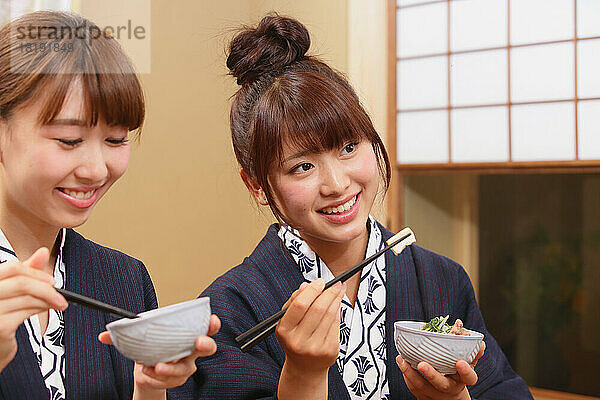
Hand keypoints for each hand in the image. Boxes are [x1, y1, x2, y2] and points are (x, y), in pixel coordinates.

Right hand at [0, 248, 66, 371]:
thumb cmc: (1, 316)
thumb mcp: (12, 290)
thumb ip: (25, 273)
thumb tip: (42, 251)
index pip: (12, 268)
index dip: (35, 272)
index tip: (51, 280)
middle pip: (21, 282)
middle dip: (46, 288)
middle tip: (59, 295)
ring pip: (27, 297)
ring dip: (47, 300)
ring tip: (56, 303)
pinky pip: (26, 313)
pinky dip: (41, 309)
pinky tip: (45, 310)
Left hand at [99, 314, 219, 398]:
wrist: (144, 368)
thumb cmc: (150, 346)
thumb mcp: (141, 335)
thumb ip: (125, 333)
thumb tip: (104, 335)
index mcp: (187, 333)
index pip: (205, 326)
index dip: (211, 324)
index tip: (211, 320)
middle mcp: (190, 350)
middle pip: (207, 348)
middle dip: (205, 344)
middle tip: (197, 342)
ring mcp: (185, 366)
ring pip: (184, 368)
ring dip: (171, 367)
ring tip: (155, 365)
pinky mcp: (175, 380)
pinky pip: (170, 381)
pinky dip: (157, 377)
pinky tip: (147, 372)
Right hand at [276, 279, 345, 399]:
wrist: (305, 368)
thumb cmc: (296, 338)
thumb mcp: (288, 321)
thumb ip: (295, 301)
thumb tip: (307, 285)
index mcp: (284, 331)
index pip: (300, 305)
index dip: (313, 290)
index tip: (321, 281)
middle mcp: (299, 341)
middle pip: (318, 309)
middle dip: (330, 292)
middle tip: (336, 283)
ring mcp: (315, 347)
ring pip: (330, 315)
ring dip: (337, 299)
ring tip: (340, 290)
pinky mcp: (330, 351)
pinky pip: (336, 325)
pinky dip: (338, 312)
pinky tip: (338, 305)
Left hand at [396, 341, 485, 399]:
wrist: (448, 396)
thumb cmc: (456, 375)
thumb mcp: (467, 366)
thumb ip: (472, 354)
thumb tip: (479, 342)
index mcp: (462, 380)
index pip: (468, 378)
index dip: (465, 371)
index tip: (460, 362)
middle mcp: (448, 388)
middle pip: (441, 384)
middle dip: (431, 374)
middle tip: (422, 364)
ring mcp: (434, 393)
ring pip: (422, 386)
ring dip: (410, 372)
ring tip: (402, 359)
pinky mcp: (421, 394)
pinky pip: (413, 386)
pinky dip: (406, 374)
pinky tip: (401, 362)